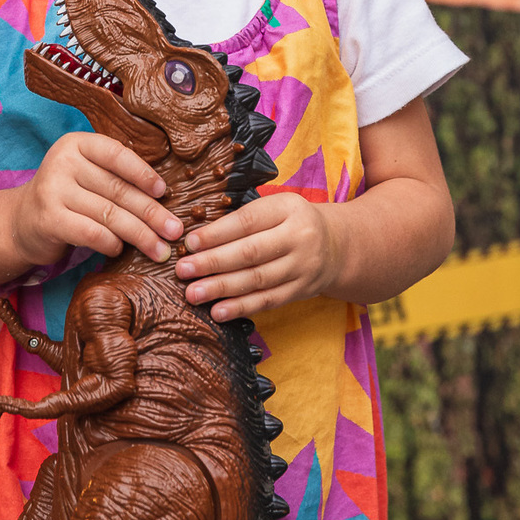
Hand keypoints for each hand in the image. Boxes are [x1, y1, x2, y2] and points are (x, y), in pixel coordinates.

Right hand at [9, 132, 182, 269]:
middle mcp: (63, 162)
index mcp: (77, 144)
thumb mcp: (86, 175)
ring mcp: (53, 190)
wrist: (20, 223)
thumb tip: (163, 196)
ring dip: (140, 234)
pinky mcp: (48, 219)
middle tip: (175, 231)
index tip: (164, 192)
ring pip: (109, 213)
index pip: (117, 154)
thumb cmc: (67, 197)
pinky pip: (91, 232)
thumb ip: (115, 176)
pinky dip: (111, 243)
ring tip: (160, 249)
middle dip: (151, 213)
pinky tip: (120, 249)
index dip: (143, 173)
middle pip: (117, 189)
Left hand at [174, 191, 340, 319]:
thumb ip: (245, 218)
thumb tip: (199, 238)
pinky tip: (218, 311)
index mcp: (288, 208)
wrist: (336, 245)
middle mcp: (299, 237)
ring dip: (221, 288)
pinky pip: (268, 301)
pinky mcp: (301, 291)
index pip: (247, 221)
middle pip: (250, 252)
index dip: (216, 233)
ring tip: (193, 293)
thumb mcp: (276, 207)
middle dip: (212, 263)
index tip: (189, 243)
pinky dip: (241, 307)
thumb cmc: (291, 222)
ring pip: (257, 280)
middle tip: (183, 270)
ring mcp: (303, 266)